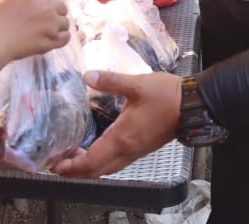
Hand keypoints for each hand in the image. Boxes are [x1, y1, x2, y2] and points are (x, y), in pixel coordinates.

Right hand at [0, 0, 68, 75]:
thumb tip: (42, 3)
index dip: (47, 3)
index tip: (40, 10)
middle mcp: (46, 5)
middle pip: (62, 8)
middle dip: (54, 14)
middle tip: (43, 22)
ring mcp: (51, 23)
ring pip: (65, 23)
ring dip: (58, 27)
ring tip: (45, 32)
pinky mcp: (51, 40)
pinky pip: (65, 38)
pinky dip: (60, 39)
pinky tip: (51, 40)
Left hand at [52, 71, 180, 177]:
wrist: (193, 105)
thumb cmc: (166, 96)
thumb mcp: (136, 84)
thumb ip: (110, 81)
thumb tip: (87, 76)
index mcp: (123, 138)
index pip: (92, 161)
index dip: (72, 166)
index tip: (55, 164)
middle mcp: (128, 150)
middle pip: (97, 171)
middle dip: (75, 171)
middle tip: (57, 164)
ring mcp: (136, 151)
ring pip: (107, 169)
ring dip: (88, 168)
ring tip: (72, 159)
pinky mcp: (141, 148)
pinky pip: (116, 163)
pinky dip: (101, 162)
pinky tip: (95, 150)